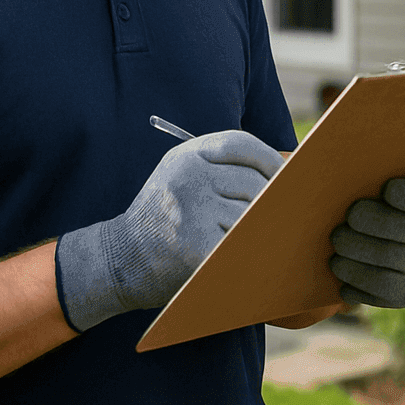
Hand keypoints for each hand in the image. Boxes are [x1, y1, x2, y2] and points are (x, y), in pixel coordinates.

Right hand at [56, 130, 283, 330]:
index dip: (267, 157)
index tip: (284, 173)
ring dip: (262, 227)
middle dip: (271, 199)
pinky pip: (241, 244)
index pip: (239, 143)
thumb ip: (221, 168)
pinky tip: (251, 256)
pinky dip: (251, 251)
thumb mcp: (180, 177)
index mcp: (185, 156)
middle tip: (283, 214)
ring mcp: (191, 211)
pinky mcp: (196, 247)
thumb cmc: (162, 218)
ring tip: (262, 237)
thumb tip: (286, 168)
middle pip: (253, 181)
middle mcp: (188, 177)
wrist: (118, 260)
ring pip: (251, 214)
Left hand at [329, 177, 404, 308]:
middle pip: (403, 230)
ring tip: (338, 240)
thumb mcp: (400, 179)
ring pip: (384, 260)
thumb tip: (356, 160)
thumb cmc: (392, 202)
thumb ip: (389, 169)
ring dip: (352, 249)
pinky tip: (341, 265)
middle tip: (347, 217)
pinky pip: (375, 289)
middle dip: (368, 221)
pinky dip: (352, 278)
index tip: (387, 189)